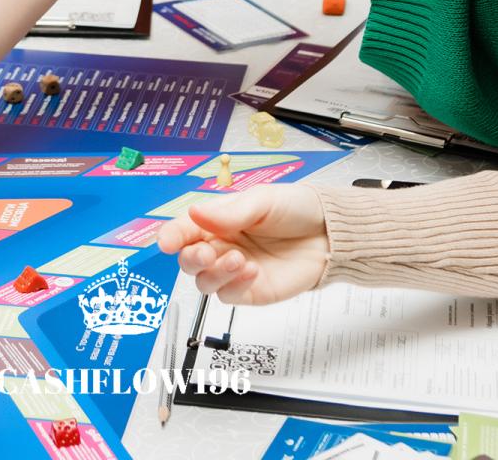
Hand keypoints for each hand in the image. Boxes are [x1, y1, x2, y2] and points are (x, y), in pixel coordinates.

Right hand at [155, 184, 330, 305]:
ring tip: (238, 259)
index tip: (167, 241)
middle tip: (206, 253)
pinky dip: (234, 285)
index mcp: (218, 220)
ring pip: (204, 282)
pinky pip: (229, 296)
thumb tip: (195, 213)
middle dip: (191, 258)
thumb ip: (229, 212)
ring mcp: (235, 271)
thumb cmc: (297, 209)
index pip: (185, 229)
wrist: (330, 233)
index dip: (172, 235)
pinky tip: (251, 271)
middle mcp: (222, 245)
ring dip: (214, 273)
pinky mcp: (251, 291)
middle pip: (189, 260)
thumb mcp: (262, 201)